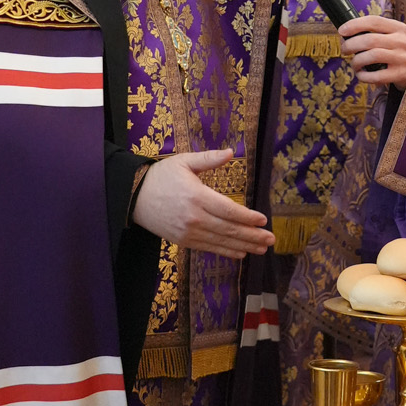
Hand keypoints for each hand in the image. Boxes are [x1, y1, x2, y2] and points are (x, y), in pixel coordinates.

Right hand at [132, 149, 273, 256]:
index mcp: (196, 196)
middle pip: (229, 229)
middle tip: (271, 238)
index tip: (263, 219)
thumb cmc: (161, 176)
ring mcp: (189, 232)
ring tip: (262, 248)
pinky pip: (210, 248)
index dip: (248, 217)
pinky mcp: (183, 241)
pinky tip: (241, 253)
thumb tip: (231, 152)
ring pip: (222, 241)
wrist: (134, 196)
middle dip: (253, 235)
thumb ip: (209, 159)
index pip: (228, 210)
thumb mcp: (184, 162)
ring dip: (244, 246)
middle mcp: (194, 217)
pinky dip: (226, 251)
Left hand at [338, 14, 405, 87]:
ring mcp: (402, 58)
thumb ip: (376, 33)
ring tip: (354, 64)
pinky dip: (364, 76)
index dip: (355, 25)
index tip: (342, 31)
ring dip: (357, 61)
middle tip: (344, 49)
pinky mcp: (400, 74)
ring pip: (372, 56)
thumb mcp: (395, 36)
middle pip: (370, 39)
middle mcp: (402, 41)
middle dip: (351, 44)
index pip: (374, 21)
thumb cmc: (400, 51)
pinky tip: (361, 75)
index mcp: (399, 28)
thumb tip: (347, 35)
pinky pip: (376, 76)